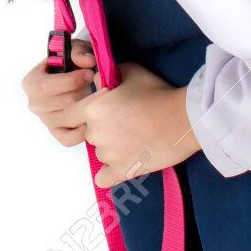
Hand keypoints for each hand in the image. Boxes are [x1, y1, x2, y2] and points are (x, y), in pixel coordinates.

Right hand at [21, 39, 95, 145]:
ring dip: (88, 107)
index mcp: (31, 83)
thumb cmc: (71, 62)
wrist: (73, 75)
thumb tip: (87, 61)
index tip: (90, 72)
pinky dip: (83, 130)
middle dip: (85, 91)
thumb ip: (78, 51)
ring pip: (70, 119)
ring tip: (97, 95)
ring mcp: (46, 121)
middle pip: (65, 103)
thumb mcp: (73, 49)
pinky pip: (69, 138)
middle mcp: (35, 104)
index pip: (47, 87)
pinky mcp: (57, 133)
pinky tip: (91, 114)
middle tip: (98, 83)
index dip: (72, 80)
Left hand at [65, 61, 201, 187]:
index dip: (78, 114)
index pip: (67, 116)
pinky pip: (104, 178)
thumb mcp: (127, 71)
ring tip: (135, 137)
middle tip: (125, 121)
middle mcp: (95, 133)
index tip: (93, 113)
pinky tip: (122, 162)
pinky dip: (110, 172)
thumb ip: (104, 76)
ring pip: (100, 152)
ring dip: (111, 147)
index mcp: (91, 109)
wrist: (183, 118)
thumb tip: (95, 82)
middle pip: (88, 133)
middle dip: (102, 127)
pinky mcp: (123, 171)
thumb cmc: (156, 92)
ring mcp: (108, 154)